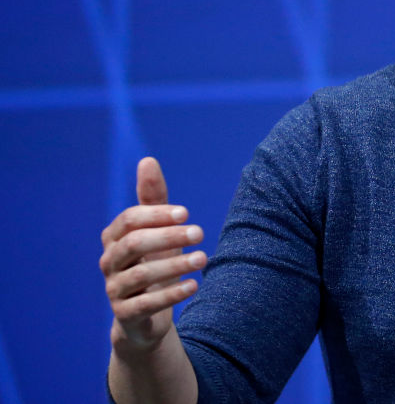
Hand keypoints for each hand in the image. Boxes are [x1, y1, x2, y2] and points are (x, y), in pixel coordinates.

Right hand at [100, 157, 206, 353]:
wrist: (146, 315)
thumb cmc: (152, 262)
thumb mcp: (157, 230)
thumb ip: (153, 200)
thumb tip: (147, 160)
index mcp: (114, 238)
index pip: (130, 220)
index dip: (157, 215)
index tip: (187, 213)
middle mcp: (109, 262)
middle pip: (133, 244)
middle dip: (168, 236)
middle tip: (200, 233)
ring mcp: (114, 290)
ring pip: (140, 275)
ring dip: (174, 265)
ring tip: (203, 258)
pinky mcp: (125, 315)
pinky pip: (146, 304)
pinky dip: (171, 294)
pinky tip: (194, 285)